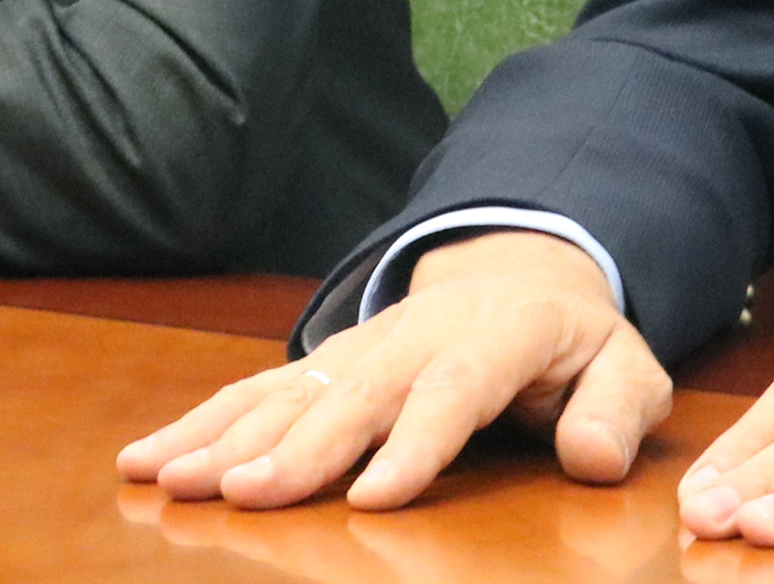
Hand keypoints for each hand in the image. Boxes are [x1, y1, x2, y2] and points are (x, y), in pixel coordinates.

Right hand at [119, 229, 672, 509]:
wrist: (524, 274)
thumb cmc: (577, 345)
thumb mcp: (627, 368)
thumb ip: (617, 410)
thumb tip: (591, 458)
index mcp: (497, 334)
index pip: (453, 390)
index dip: (414, 445)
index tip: (371, 500)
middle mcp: (416, 333)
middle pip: (353, 394)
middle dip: (297, 448)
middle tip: (244, 496)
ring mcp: (363, 345)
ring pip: (290, 391)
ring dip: (229, 437)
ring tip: (176, 481)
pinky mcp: (326, 361)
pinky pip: (257, 390)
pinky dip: (199, 422)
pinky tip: (146, 456)